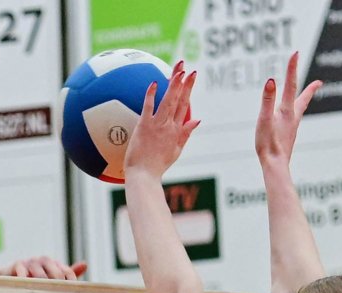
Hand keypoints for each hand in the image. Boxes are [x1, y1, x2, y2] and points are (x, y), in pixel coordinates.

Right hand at [0, 256, 87, 280]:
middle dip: (58, 285)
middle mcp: (43, 260)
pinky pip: (22, 271)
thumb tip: (85, 264)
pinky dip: (25, 279)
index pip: (67, 273)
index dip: (70, 284)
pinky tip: (28, 288)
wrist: (7, 276)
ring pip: (40, 274)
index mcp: (53, 264)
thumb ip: (67, 273)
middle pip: (56, 273)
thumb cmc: (32, 278)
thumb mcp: (50, 276)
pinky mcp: (16, 265)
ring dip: (43, 285)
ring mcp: (30, 262)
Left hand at [125, 65, 199, 184]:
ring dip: (174, 85)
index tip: (192, 76)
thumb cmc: (157, 165)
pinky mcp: (144, 127)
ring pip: (168, 101)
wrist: (144, 175)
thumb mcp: (176, 151)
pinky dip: (152, 95)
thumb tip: (197, 120)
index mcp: (176, 131)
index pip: (185, 105)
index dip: (189, 89)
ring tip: (178, 71)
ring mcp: (157, 125)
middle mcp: (169, 126)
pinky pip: (148, 108)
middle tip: (189, 69)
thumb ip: (185, 134)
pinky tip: (154, 83)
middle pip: (179, 100)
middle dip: (185, 83)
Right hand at [254, 51, 320, 167]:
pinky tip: (291, 119)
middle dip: (310, 88)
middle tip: (320, 82)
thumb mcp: (264, 119)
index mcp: (287, 111)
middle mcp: (293, 118)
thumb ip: (267, 100)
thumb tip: (271, 80)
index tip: (295, 53)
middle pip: (303, 98)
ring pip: (300, 109)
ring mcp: (292, 127)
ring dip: (304, 99)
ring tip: (308, 96)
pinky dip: (296, 112)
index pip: (290, 84)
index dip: (292, 67)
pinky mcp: (289, 136)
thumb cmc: (268, 144)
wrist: (275, 167)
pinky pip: (294, 119)